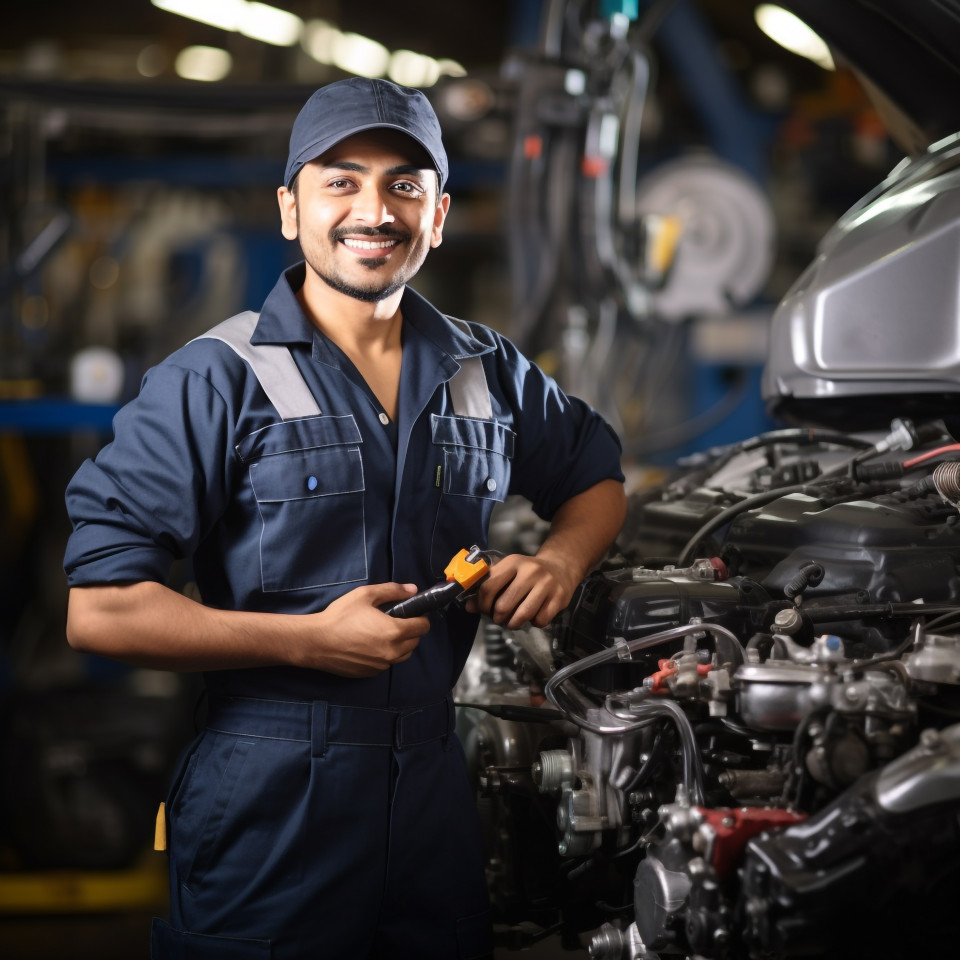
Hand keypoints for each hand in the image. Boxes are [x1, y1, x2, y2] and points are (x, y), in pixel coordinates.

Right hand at [304, 582, 429, 676]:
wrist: (316, 642)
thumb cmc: (340, 616)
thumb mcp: (365, 595)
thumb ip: (392, 590)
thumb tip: (413, 590)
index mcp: (394, 631)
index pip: (423, 627)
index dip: (421, 618)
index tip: (413, 613)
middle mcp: (392, 652)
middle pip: (415, 642)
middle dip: (411, 631)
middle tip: (397, 621)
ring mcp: (381, 665)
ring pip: (403, 655)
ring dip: (401, 645)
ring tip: (385, 634)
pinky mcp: (371, 673)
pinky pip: (387, 664)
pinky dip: (386, 655)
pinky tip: (372, 645)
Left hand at [465, 554, 576, 629]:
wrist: (560, 567)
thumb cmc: (527, 573)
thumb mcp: (507, 573)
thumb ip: (488, 588)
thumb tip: (469, 607)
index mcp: (513, 562)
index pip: (489, 587)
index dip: (482, 604)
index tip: (485, 610)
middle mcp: (530, 571)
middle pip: (504, 605)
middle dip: (498, 618)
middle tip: (500, 619)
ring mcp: (546, 584)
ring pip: (523, 615)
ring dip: (513, 624)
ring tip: (513, 621)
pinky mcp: (559, 597)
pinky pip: (540, 620)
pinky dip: (534, 623)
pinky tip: (534, 615)